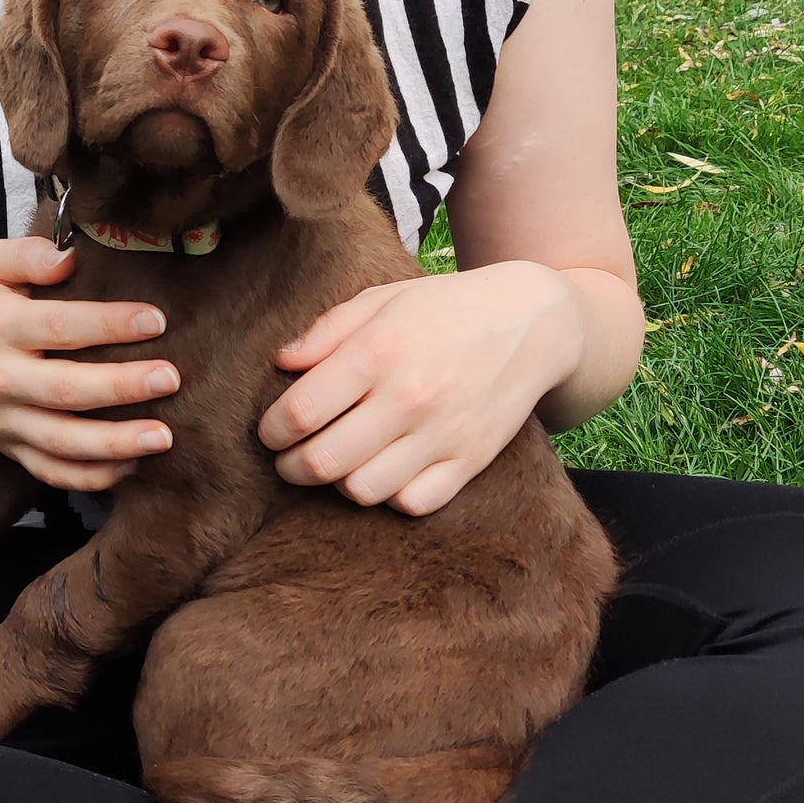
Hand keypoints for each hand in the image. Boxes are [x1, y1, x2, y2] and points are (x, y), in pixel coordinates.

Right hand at [0, 235, 178, 492]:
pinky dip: (91, 478)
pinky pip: (52, 473)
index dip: (109, 324)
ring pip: (61, 443)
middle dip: (122, 387)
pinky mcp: (10, 449)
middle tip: (171, 379)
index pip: (59, 327)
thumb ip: (27, 254)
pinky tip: (133, 466)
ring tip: (164, 437)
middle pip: (65, 391)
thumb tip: (69, 258)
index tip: (157, 320)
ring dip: (115, 444)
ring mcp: (4, 421)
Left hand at [257, 263, 583, 516]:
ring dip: (340, 482)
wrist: (533, 322)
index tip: (270, 432)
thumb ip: (326, 331)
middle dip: (292, 467)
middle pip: (324, 462)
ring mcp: (443, 434)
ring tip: (339, 463)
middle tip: (289, 458)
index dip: (271, 431)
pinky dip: (391, 496)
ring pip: (364, 491)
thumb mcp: (382, 299)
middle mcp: (409, 397)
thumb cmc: (445, 308)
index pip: (299, 412)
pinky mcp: (471, 460)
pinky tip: (385, 472)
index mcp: (378, 351)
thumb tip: (281, 364)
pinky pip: (414, 503)